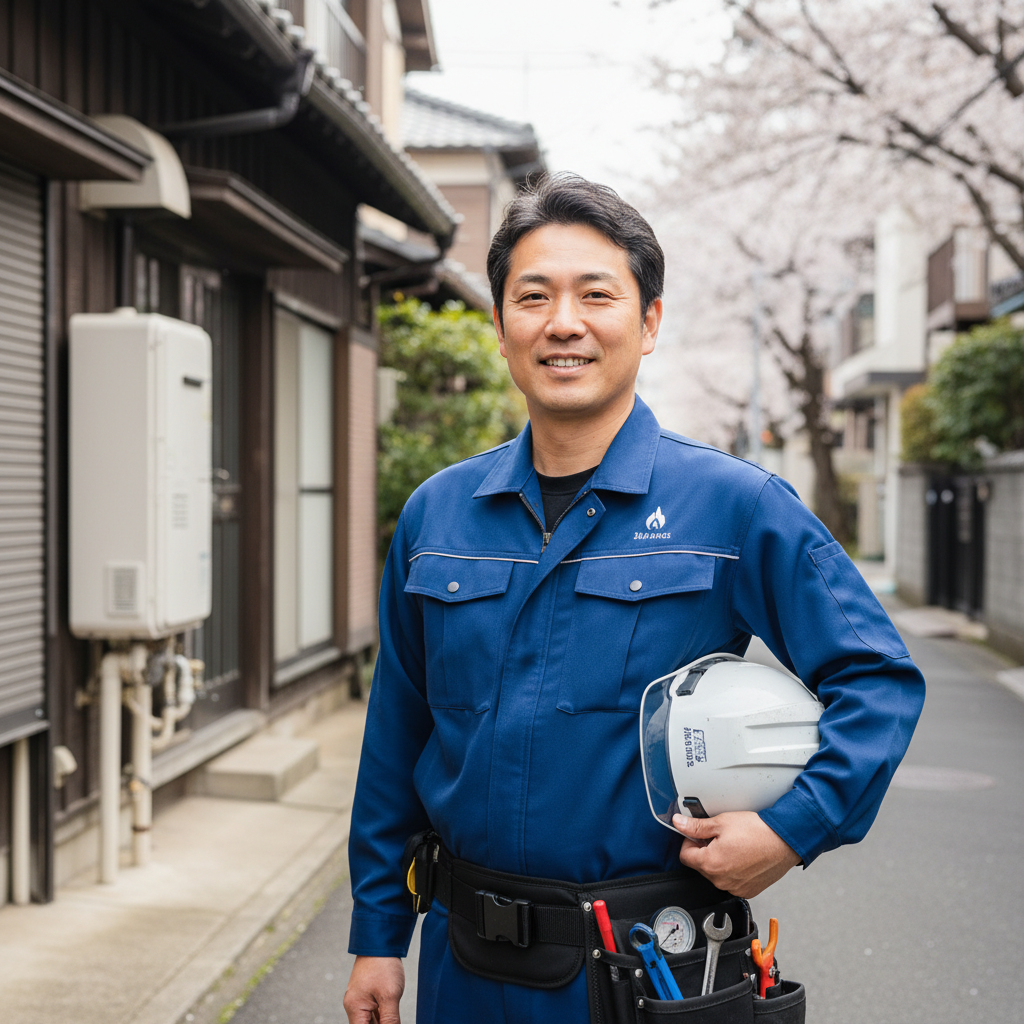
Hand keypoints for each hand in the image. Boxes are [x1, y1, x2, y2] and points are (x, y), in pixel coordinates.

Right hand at [343, 955, 404, 1023]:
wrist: (381, 940)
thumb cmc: (383, 965)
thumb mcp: (390, 996)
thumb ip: (390, 1020)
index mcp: (355, 1008)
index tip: (389, 1023)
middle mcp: (354, 1005)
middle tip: (393, 1019)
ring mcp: (360, 999)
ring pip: (371, 1020)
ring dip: (382, 1021)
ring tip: (392, 1013)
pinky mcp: (367, 993)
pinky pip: (373, 1012)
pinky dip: (382, 1016)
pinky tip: (392, 1014)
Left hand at [673, 811, 800, 897]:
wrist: (785, 841)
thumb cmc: (757, 831)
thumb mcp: (721, 822)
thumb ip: (696, 826)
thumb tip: (678, 823)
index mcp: (710, 864)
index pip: (684, 856)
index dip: (690, 841)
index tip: (699, 834)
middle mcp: (721, 881)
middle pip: (700, 865)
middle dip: (705, 850)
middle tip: (720, 837)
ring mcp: (735, 888)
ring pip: (716, 874)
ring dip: (719, 861)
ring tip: (734, 846)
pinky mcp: (748, 891)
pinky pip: (731, 881)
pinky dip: (733, 870)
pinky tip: (743, 857)